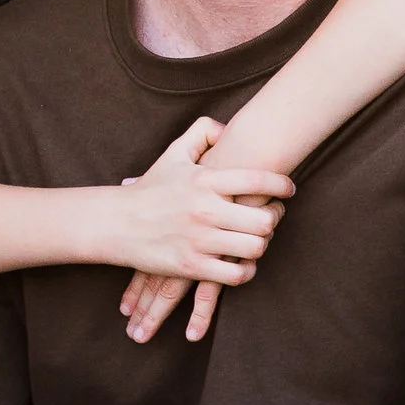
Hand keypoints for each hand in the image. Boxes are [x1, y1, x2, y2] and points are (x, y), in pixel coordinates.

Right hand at [105, 116, 288, 275]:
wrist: (116, 223)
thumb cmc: (150, 189)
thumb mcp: (172, 153)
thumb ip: (201, 132)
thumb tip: (228, 129)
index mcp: (204, 180)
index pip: (257, 179)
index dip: (282, 184)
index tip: (288, 189)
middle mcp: (204, 209)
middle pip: (264, 220)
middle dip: (273, 218)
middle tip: (270, 215)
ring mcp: (199, 240)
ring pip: (255, 247)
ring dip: (261, 244)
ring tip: (256, 238)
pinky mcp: (192, 266)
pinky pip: (237, 274)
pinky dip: (246, 270)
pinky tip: (241, 262)